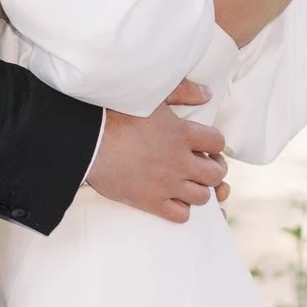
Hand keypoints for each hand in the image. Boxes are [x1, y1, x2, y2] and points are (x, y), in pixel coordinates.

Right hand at [85, 81, 227, 223]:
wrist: (87, 140)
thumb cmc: (115, 113)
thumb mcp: (153, 95)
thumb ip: (184, 91)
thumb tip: (206, 93)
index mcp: (183, 134)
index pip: (218, 143)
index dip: (214, 144)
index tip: (204, 145)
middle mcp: (180, 161)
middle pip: (216, 174)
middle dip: (213, 169)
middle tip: (201, 165)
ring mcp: (167, 184)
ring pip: (202, 196)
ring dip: (198, 189)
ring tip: (186, 182)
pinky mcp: (150, 201)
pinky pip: (181, 215)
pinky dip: (181, 209)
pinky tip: (171, 197)